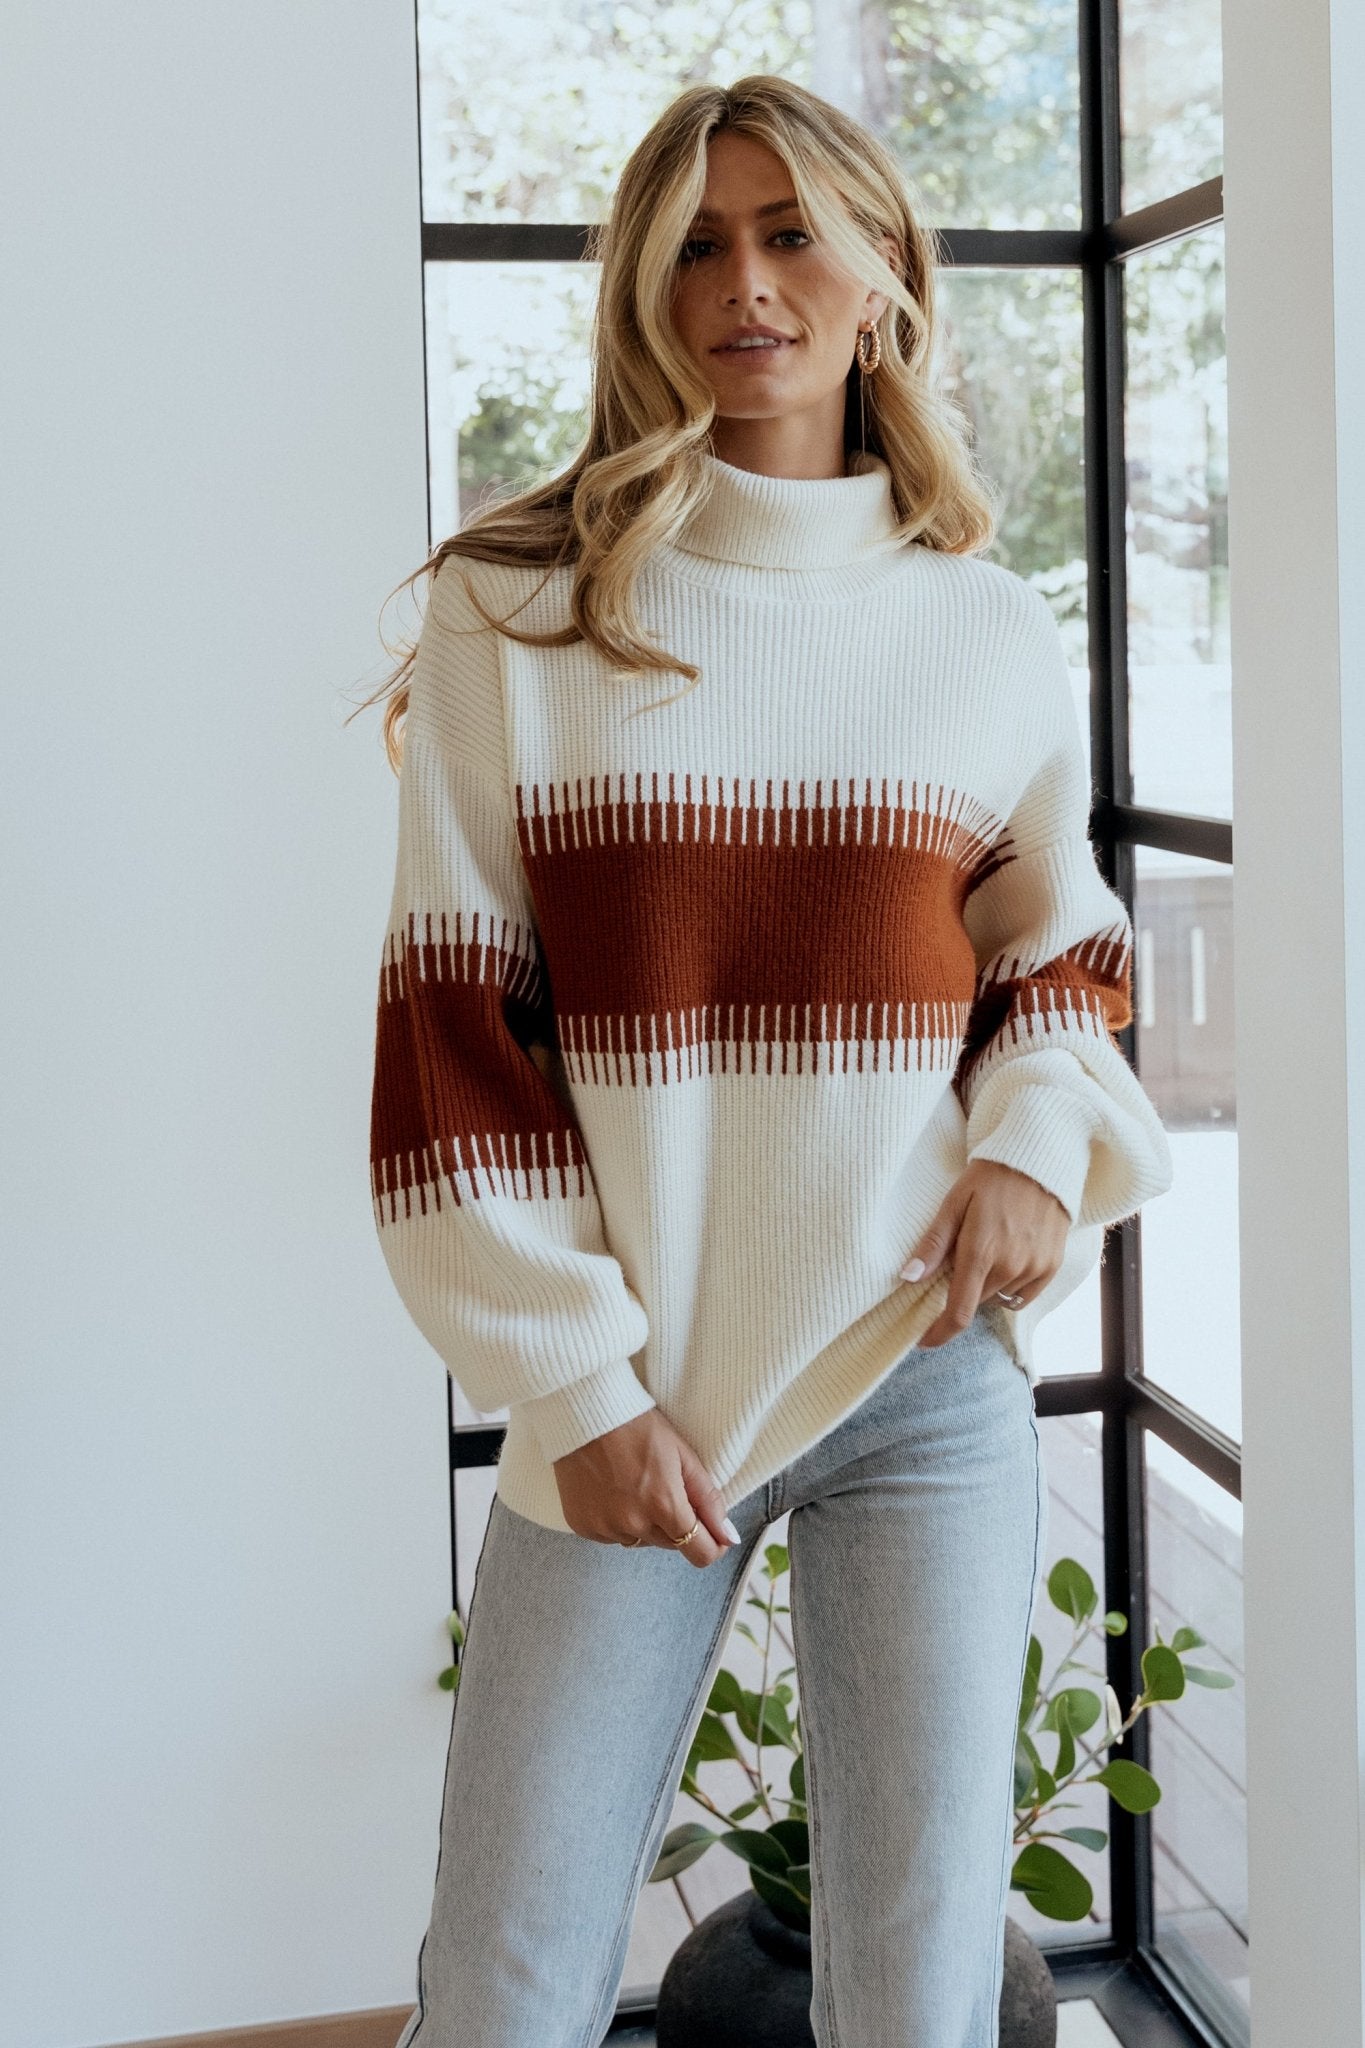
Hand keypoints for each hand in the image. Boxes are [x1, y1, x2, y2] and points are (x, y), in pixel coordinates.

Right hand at [551, 1408, 739, 1567]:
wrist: (585, 1413)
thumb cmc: (637, 1427)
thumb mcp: (683, 1455)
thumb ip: (709, 1500)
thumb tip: (728, 1537)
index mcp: (664, 1505)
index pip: (700, 1553)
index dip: (712, 1545)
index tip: (713, 1533)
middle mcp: (634, 1524)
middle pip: (671, 1544)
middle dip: (676, 1524)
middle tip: (665, 1488)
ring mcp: (605, 1528)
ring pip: (640, 1541)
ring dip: (645, 1524)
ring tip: (634, 1486)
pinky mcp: (583, 1526)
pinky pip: (612, 1536)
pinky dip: (617, 1521)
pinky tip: (612, 1492)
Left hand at [900, 1159, 1069, 1347]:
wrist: (1041, 1160)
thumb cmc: (990, 1178)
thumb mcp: (954, 1203)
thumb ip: (933, 1244)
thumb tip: (908, 1278)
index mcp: (980, 1252)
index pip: (959, 1312)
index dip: (939, 1333)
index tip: (924, 1340)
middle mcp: (1010, 1266)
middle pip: (975, 1301)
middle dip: (961, 1290)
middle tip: (957, 1260)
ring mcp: (1035, 1268)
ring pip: (998, 1297)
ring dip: (986, 1285)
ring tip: (986, 1248)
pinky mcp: (1052, 1266)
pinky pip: (1023, 1294)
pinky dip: (1009, 1286)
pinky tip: (1007, 1258)